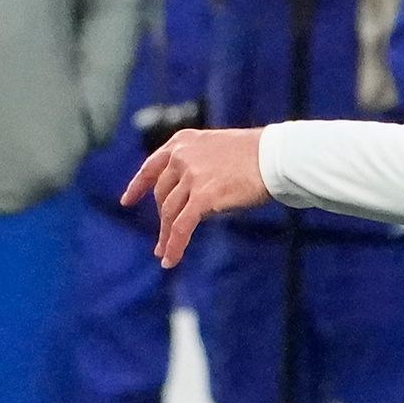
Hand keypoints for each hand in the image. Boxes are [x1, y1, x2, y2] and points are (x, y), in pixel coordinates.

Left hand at [122, 125, 270, 266]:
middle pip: (162, 194)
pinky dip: (174, 245)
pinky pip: (182, 227)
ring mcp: (190, 176)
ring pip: (170, 213)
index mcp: (183, 142)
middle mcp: (182, 157)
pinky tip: (170, 259)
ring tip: (163, 254)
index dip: (138, 185)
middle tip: (162, 238)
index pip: (152, 166)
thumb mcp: (218, 151)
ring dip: (166, 236)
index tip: (128, 200)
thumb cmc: (258, 155)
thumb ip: (199, 166)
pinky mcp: (202, 197)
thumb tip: (192, 198)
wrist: (275, 156)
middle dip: (162, 219)